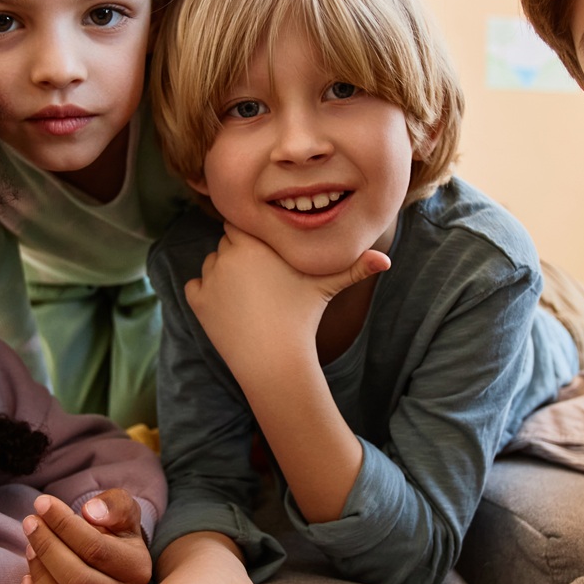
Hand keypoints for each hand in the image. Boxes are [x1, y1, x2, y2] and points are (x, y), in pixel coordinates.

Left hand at [18, 490, 152, 583]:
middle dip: (47, 547)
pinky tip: (25, 580)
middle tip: (30, 522)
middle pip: (77, 580)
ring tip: (30, 546)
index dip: (64, 524)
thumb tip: (91, 512)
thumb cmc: (114, 531)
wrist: (114, 560)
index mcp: (137, 569)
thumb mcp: (122, 511)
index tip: (42, 503)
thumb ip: (114, 505)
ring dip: (39, 575)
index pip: (95, 548)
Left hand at [184, 224, 387, 380]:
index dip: (255, 237)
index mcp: (256, 243)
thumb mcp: (327, 287)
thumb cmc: (303, 318)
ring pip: (213, 264)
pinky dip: (206, 294)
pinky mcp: (197, 300)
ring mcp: (210, 278)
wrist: (274, 360)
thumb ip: (355, 268)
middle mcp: (228, 254)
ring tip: (248, 296)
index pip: (244, 222)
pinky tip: (228, 307)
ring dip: (224, 273)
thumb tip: (387, 260)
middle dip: (241, 254)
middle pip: (229, 242)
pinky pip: (196, 287)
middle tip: (262, 279)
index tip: (267, 253)